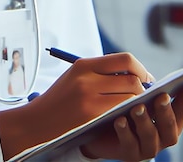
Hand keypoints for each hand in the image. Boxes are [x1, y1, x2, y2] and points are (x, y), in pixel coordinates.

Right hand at [0, 53, 154, 159]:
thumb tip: (133, 75)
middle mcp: (87, 77)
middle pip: (132, 78)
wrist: (36, 123)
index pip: (124, 59)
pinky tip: (128, 118)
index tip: (144, 78)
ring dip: (139, 102)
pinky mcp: (92, 115)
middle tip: (146, 96)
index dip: (140, 69)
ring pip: (131, 96)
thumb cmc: (58, 101)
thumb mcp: (75, 78)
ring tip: (137, 108)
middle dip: (144, 88)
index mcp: (84, 65)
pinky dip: (130, 113)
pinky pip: (122, 111)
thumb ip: (100, 73)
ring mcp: (90, 97)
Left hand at [81, 82, 182, 160]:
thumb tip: (150, 76)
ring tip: (137, 107)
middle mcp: (162, 136)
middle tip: (161, 96)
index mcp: (167, 120)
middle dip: (166, 111)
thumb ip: (146, 88)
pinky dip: (126, 132)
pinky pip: (129, 144)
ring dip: (145, 121)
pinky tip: (119, 120)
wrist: (100, 128)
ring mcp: (146, 147)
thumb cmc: (123, 106)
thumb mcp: (136, 94)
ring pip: (150, 136)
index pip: (182, 110)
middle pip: (169, 127)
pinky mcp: (128, 153)